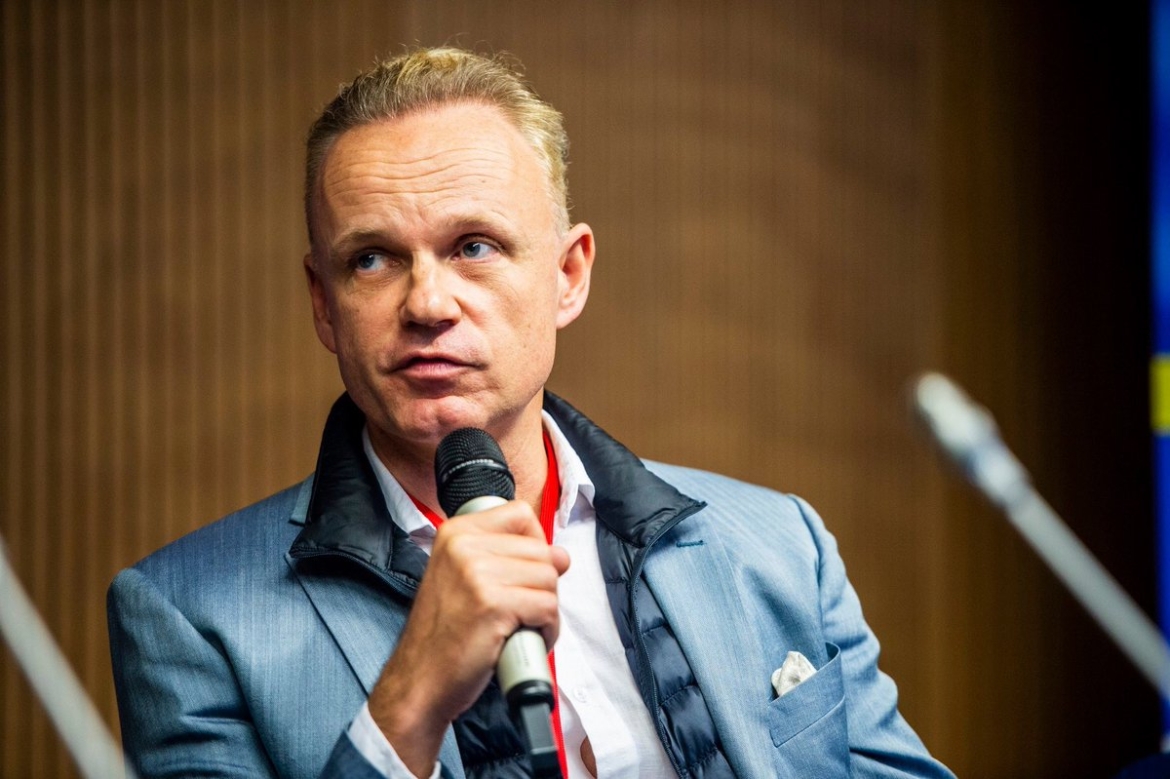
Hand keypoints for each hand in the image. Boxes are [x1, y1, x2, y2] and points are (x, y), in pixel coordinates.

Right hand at [367, 500, 569, 775]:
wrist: (419, 681)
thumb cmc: (445, 634)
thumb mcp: (463, 577)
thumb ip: (506, 557)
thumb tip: (562, 555)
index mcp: (456, 532)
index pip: (521, 515)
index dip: (534, 545)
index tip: (522, 572)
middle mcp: (464, 546)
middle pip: (542, 551)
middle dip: (541, 586)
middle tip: (518, 611)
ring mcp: (477, 573)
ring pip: (549, 579)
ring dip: (545, 610)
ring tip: (519, 627)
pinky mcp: (493, 605)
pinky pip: (547, 608)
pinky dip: (547, 630)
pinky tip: (524, 640)